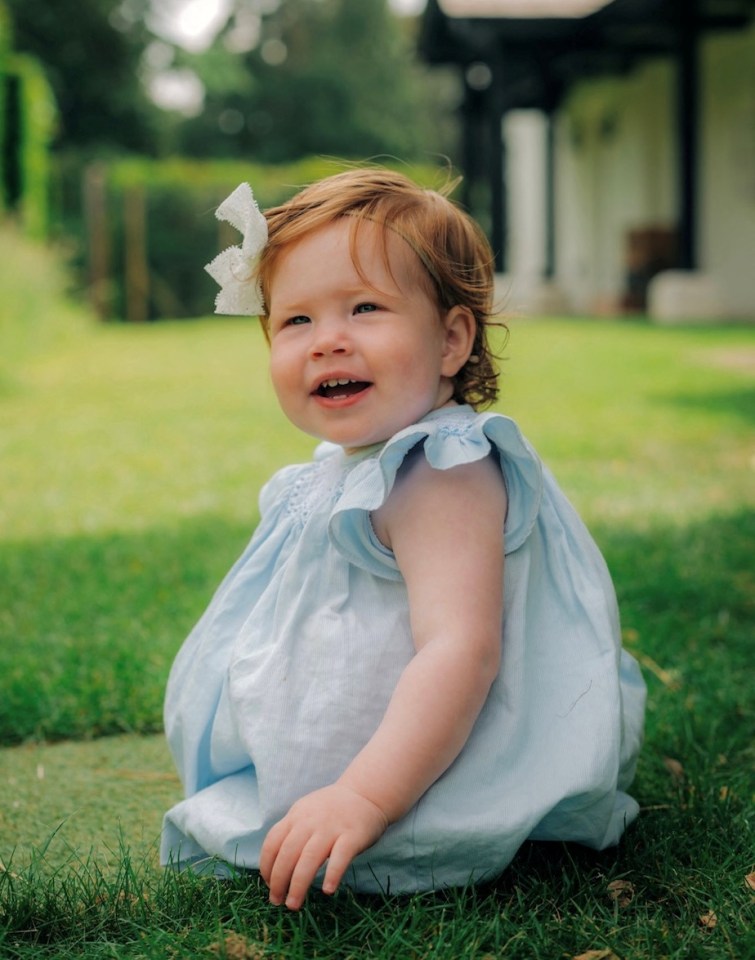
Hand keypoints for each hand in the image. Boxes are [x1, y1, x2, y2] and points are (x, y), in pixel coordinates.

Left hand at [259, 783, 388, 909]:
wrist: (365, 793)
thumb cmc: (331, 809)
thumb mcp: (305, 812)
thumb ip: (291, 832)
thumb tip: (273, 867)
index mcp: (296, 816)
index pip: (273, 842)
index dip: (267, 866)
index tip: (269, 885)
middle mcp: (311, 821)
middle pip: (288, 853)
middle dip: (279, 881)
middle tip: (277, 901)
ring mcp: (332, 828)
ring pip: (310, 858)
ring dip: (298, 884)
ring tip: (293, 904)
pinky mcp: (352, 836)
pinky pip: (340, 857)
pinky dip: (333, 874)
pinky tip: (327, 890)